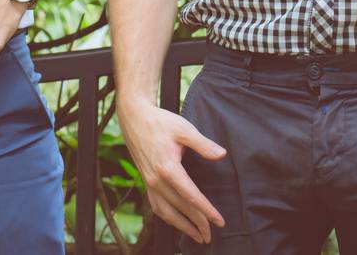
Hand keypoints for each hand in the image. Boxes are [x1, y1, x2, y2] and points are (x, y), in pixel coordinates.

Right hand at [117, 99, 226, 243]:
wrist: (135, 120)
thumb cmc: (161, 123)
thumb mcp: (184, 129)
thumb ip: (203, 144)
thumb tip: (221, 154)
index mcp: (168, 168)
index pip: (191, 196)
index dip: (206, 211)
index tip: (219, 221)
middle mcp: (157, 181)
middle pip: (180, 209)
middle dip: (197, 224)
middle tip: (211, 235)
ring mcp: (149, 184)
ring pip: (166, 213)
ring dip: (182, 227)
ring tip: (197, 236)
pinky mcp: (146, 183)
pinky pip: (157, 207)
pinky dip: (169, 218)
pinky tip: (177, 222)